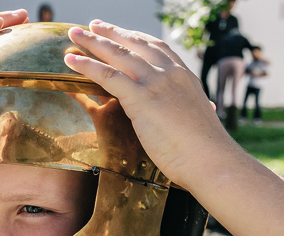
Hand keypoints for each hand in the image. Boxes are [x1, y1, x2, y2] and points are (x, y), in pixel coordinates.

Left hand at [65, 21, 237, 188]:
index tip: (122, 33)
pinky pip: (108, 75)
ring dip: (93, 42)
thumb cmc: (206, 152)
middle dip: (111, 32)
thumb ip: (188, 111)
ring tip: (74, 33)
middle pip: (135, 44)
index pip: (157, 48)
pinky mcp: (142, 99)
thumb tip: (196, 113)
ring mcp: (156, 84)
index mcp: (185, 77)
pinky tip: (71, 60)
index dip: (136, 38)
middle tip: (93, 25)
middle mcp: (171, 74)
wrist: (212, 161)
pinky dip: (87, 65)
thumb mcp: (198, 121)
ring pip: (118, 54)